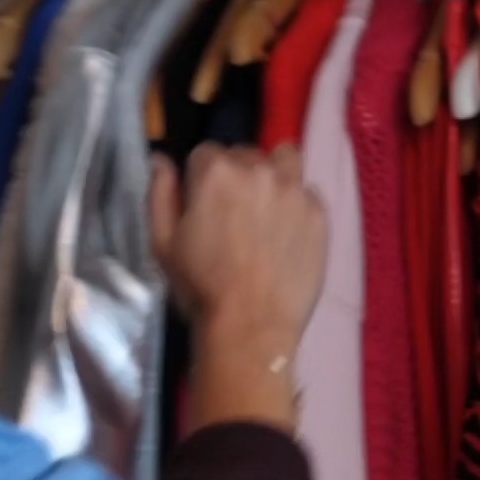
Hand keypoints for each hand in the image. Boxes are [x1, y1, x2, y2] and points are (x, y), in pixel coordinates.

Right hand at [148, 141, 327, 431]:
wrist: (251, 326)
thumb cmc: (200, 287)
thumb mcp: (162, 243)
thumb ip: (160, 194)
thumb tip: (161, 159)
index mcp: (215, 172)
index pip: (207, 153)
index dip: (202, 178)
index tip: (204, 205)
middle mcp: (258, 170)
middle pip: (245, 154)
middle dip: (237, 174)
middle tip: (234, 213)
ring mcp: (294, 189)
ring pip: (284, 159)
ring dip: (273, 173)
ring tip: (267, 207)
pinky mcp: (319, 212)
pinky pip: (307, 192)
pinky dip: (297, 204)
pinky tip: (288, 232)